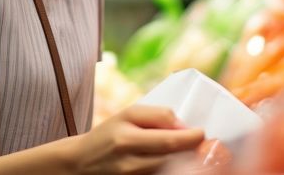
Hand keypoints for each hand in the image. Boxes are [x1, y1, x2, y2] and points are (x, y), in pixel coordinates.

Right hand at [67, 104, 204, 174]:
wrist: (81, 163)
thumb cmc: (107, 134)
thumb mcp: (128, 115)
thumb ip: (157, 116)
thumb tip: (183, 125)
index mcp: (127, 139)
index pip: (168, 141)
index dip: (191, 138)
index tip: (201, 133)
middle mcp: (130, 163)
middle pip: (172, 159)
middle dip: (189, 151)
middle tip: (199, 143)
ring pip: (168, 171)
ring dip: (181, 162)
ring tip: (184, 151)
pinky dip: (169, 170)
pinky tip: (171, 162)